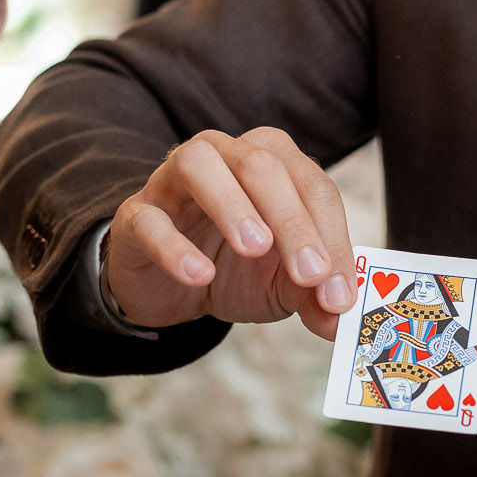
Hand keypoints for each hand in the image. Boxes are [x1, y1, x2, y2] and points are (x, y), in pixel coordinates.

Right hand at [104, 126, 356, 339]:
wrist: (172, 285)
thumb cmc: (236, 268)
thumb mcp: (282, 284)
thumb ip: (312, 295)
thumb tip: (339, 321)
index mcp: (274, 163)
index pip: (313, 186)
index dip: (332, 237)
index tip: (339, 292)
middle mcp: (225, 155)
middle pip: (263, 165)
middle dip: (293, 220)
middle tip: (310, 274)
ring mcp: (173, 179)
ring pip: (199, 164)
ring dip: (231, 203)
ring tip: (255, 248)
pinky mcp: (136, 214)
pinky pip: (150, 219)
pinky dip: (174, 246)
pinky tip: (201, 275)